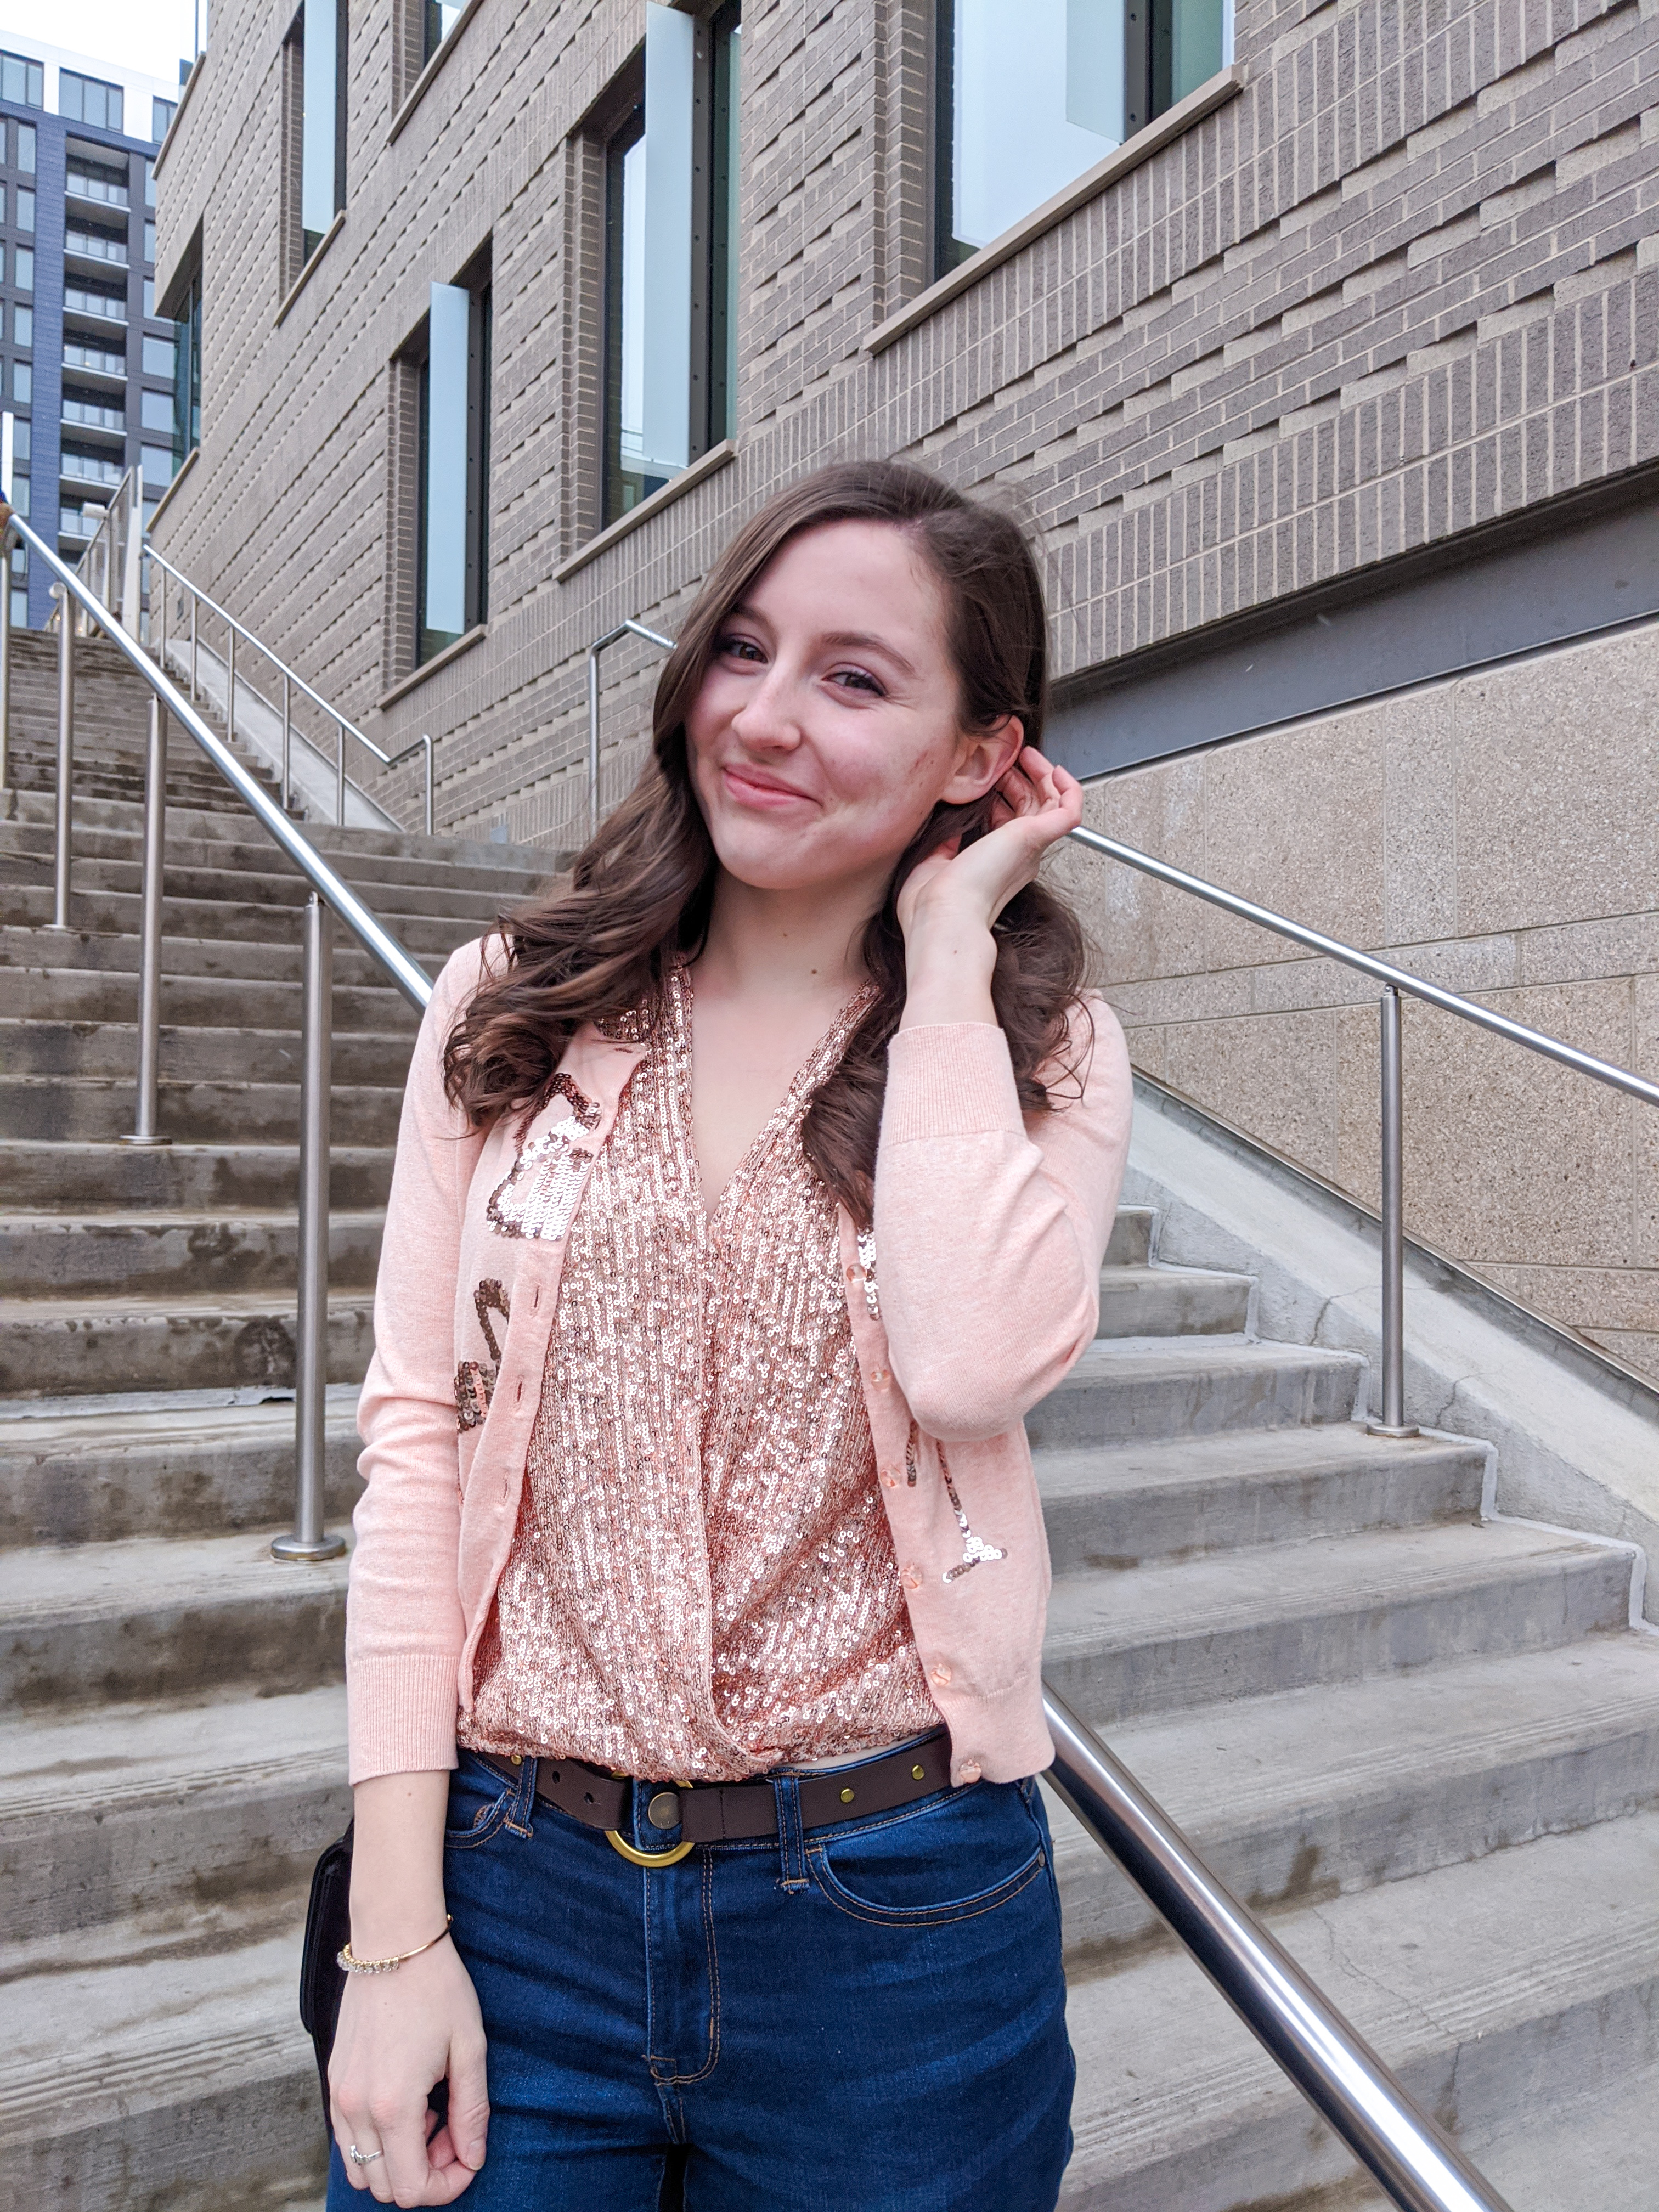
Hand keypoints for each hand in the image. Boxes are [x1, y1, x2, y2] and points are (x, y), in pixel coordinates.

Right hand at [329, 1935, 489, 2204]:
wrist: (393, 1941)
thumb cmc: (437, 1989)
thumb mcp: (469, 2049)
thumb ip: (471, 2112)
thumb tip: (473, 2159)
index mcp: (393, 2105)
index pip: (413, 2189)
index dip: (448, 2186)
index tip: (468, 2155)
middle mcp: (356, 2109)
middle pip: (386, 2188)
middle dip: (426, 2172)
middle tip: (453, 2129)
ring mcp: (339, 2096)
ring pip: (362, 2170)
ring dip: (399, 2158)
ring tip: (430, 2114)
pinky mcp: (333, 2081)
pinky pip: (349, 2140)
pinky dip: (379, 2139)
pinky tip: (407, 2100)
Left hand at [895, 749, 1082, 1030]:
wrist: (942, 917)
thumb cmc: (932, 903)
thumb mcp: (932, 860)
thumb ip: (945, 840)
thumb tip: (948, 822)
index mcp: (995, 865)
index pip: (1010, 822)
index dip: (1003, 796)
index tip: (988, 781)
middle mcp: (1017, 857)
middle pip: (1032, 809)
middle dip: (1021, 780)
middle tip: (1008, 762)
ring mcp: (1028, 847)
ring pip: (1051, 805)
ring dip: (1041, 776)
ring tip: (1027, 756)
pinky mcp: (1034, 838)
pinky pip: (1069, 810)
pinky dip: (1068, 788)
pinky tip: (1055, 770)